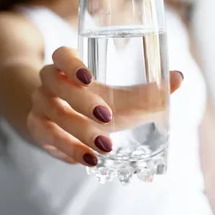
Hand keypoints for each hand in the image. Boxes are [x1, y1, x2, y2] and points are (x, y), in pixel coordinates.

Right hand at [27, 46, 182, 165]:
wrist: (58, 121)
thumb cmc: (96, 102)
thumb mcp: (120, 96)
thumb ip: (148, 90)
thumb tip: (178, 78)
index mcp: (68, 65)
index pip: (61, 55)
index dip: (72, 63)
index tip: (90, 77)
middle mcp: (49, 82)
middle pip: (56, 83)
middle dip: (82, 100)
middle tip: (107, 116)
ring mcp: (40, 104)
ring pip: (53, 113)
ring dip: (80, 131)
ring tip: (106, 146)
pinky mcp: (37, 128)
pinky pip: (49, 138)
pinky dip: (70, 149)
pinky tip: (89, 159)